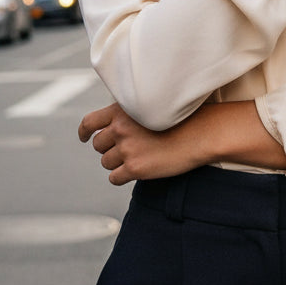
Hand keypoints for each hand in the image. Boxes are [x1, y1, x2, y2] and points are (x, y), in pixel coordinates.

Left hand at [78, 101, 285, 183]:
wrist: (200, 133)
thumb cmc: (181, 119)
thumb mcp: (151, 107)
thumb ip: (129, 114)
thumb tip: (113, 128)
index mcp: (122, 110)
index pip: (90, 121)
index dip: (84, 132)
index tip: (85, 138)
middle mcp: (120, 128)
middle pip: (98, 145)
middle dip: (109, 149)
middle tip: (127, 150)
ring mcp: (126, 148)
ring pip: (106, 162)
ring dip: (117, 163)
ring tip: (138, 159)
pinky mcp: (134, 168)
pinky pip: (115, 178)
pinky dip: (122, 177)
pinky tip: (136, 173)